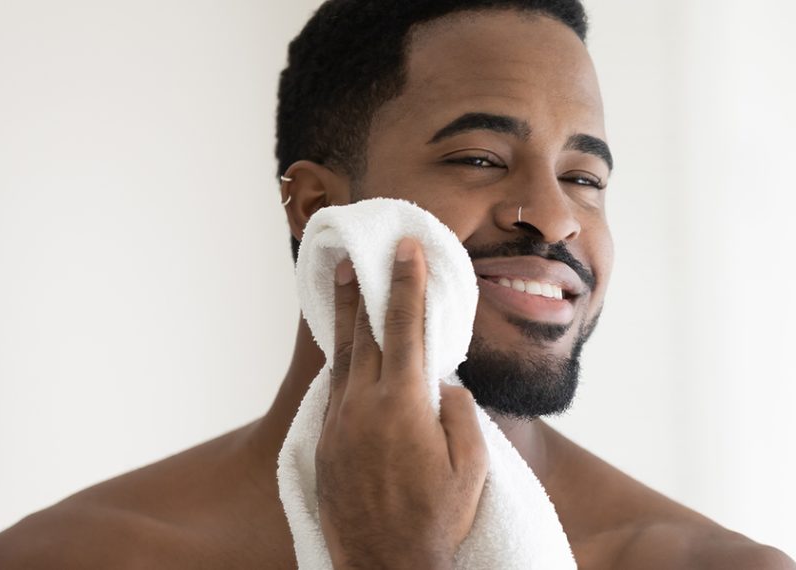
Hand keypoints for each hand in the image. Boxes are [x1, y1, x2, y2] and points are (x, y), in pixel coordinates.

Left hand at [315, 238, 488, 569]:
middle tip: (358, 254)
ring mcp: (337, 427)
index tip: (406, 249)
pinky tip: (346, 357)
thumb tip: (444, 386)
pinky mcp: (324, 448)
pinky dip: (341, 363)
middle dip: (365, 289)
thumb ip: (460, 415)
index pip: (406, 328)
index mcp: (402, 405)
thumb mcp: (471, 467)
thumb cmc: (438, 521)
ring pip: (342, 360)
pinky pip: (333, 392)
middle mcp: (362, 407)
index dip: (407, 283)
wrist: (387, 568)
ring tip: (343, 287)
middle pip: (363, 334)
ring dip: (346, 320)